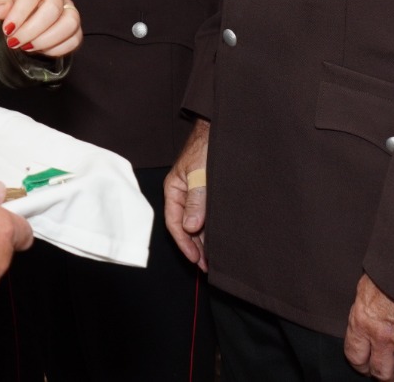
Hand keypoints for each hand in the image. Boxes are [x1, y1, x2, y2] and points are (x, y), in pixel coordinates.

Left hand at [0, 0, 80, 56]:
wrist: (24, 8)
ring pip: (69, 24)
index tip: (7, 30)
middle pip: (53, 9)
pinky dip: (57, 49)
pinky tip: (40, 49)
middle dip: (31, 31)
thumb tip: (2, 12)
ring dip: (46, 41)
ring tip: (27, 46)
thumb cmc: (12, 0)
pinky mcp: (75, 26)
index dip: (19, 14)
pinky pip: (75, 39)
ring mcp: (69, 8)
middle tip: (14, 42)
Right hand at [164, 119, 209, 270]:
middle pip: (185, 227)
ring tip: (212, 258)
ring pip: (195, 223)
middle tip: (206, 266)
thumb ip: (196, 200)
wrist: (219, 128)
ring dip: (203, 241)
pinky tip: (217, 238)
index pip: (174, 223)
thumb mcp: (200, 174)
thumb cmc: (206, 146)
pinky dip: (210, 228)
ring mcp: (194, 194)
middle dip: (195, 247)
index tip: (195, 259)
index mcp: (174, 189)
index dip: (184, 243)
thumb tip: (190, 226)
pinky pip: (205, 215)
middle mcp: (182, 194)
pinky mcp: (206, 192)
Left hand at [343, 274, 393, 379]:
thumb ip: (365, 310)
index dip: (362, 365)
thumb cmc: (392, 271)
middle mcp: (383, 337)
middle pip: (382, 372)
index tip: (367, 365)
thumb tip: (365, 322)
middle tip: (390, 370)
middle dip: (385, 373)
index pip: (356, 356)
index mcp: (362, 321)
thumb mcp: (367, 288)